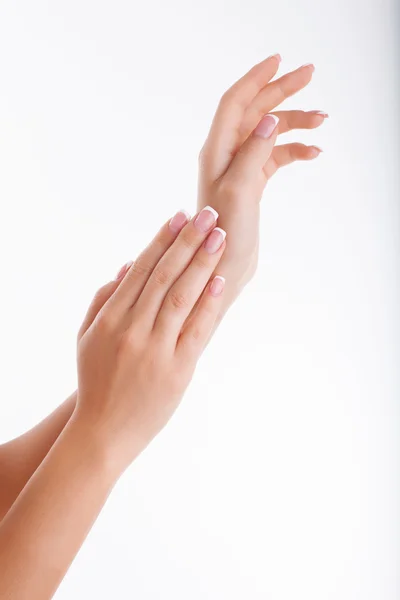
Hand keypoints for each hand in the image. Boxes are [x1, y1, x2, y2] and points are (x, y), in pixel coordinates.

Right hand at [75, 207, 225, 471]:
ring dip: (202, 263)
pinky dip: (209, 303)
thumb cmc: (95, 382)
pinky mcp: (177, 370)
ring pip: (181, 296)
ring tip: (219, 236)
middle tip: (208, 214)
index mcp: (110, 319)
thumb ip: (103, 300)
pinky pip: (196, 330)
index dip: (162, 240)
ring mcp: (155, 350)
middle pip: (164, 276)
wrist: (103, 433)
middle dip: (188, 241)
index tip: (180, 216)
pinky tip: (220, 279)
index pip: (141, 270)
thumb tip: (128, 265)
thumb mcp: (86, 338)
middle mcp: (132, 329)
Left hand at [198, 55, 326, 304]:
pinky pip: (275, 156)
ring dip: (294, 123)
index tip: (279, 60)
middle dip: (281, 91)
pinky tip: (313, 153)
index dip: (255, 78)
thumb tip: (271, 119)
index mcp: (216, 151)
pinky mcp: (252, 183)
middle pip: (255, 111)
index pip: (234, 102)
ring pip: (269, 132)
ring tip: (322, 121)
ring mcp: (240, 168)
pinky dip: (294, 150)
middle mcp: (225, 155)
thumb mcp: (238, 190)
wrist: (224, 266)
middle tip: (310, 74)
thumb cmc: (223, 234)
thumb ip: (253, 152)